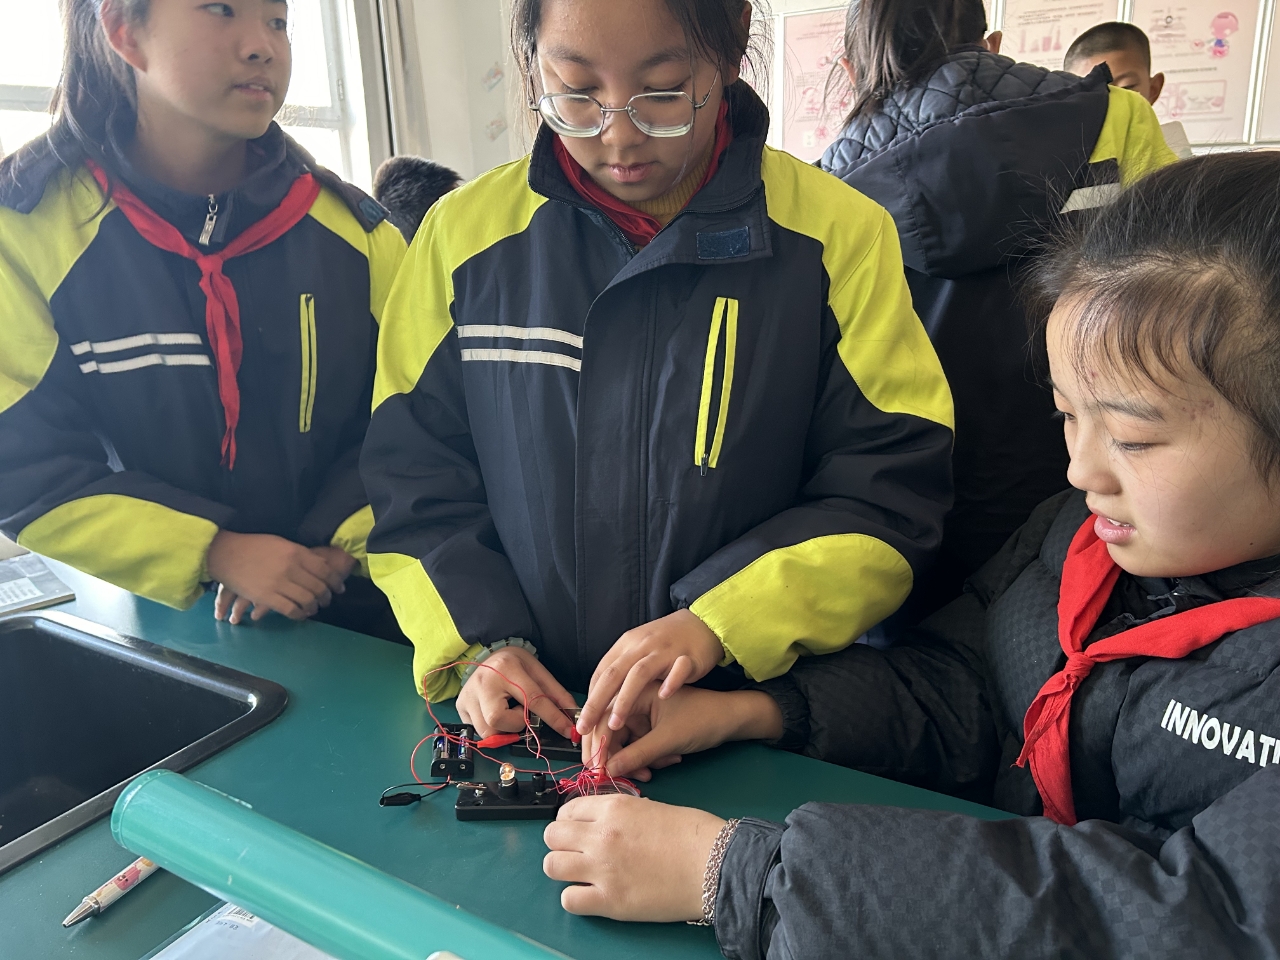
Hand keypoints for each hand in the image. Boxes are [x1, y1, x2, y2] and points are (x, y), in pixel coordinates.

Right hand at [206, 531, 348, 623]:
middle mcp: (291, 568)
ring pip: (307, 600)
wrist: (226, 553)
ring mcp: (279, 583)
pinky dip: (300, 615)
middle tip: (327, 600)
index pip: (325, 570)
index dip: (335, 581)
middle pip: (318, 587)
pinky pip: (290, 610)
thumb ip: (300, 554)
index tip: (339, 588)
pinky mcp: (266, 597)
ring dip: (314, 607)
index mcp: (296, 552)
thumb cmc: (254, 546)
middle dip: (326, 597)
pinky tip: (301, 614)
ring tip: (314, 608)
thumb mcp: (281, 543)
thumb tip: (319, 566)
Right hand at [455, 645, 577, 738]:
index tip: (567, 731)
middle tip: (520, 713)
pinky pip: (478, 731)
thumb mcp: (537, 671)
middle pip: (499, 719)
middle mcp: (483, 682)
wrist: (487, 653)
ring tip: (508, 711)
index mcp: (506, 668)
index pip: (533, 699)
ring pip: (487, 731)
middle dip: (516, 724)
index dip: (553, 718)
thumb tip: (571, 716)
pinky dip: (493, 729)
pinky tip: (496, 712)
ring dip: (505, 729)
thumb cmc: (513, 663)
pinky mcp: (461, 707)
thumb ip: (555, 694)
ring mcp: (468, 695)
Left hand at [543, 795, 724, 920]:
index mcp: (613, 808)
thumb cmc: (693, 834)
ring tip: (582, 873)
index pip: (567, 810)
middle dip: (561, 843)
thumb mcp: (650, 808)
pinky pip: (568, 900)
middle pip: (551, 836)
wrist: (716, 864)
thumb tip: (603, 823)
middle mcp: (601, 835)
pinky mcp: (609, 901)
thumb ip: (620, 814)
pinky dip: (576, 898)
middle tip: (577, 851)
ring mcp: (602, 868)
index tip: (579, 830)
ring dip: (564, 869)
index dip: (570, 821)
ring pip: (552, 865)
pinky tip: (592, 895)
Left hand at [578, 609, 723, 735]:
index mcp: (627, 645)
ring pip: (639, 673)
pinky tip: (663, 696)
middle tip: (585, 728)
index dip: (590, 698)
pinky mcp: (688, 657)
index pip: (602, 673)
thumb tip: (598, 700)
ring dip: (625, 698)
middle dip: (597, 702)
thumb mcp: (638, 651)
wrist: (702, 622)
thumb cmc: (666, 642)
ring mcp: (664, 650)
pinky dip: (671, 682)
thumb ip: (621, 671)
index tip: (581, 722)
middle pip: (613, 674)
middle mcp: (641, 646)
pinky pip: (679, 669)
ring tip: (615, 724)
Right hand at [581, 685, 783, 779]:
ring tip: (655, 769)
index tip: (598, 771)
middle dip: (619, 757)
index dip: (599, 747)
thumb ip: (636, 755)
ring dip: (637, 759)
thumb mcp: (668, 739)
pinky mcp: (651, 724)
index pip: (605, 719)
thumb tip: (606, 770)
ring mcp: (642, 712)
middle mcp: (634, 698)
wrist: (733, 720)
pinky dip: (648, 757)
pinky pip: (638, 744)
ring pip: (625, 742)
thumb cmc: (702, 720)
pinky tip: (666, 760)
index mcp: (636, 690)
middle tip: (622, 779)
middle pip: (611, 732)